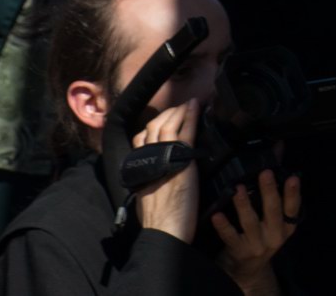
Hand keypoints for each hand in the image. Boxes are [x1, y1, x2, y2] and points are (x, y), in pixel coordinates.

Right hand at [131, 98, 202, 244]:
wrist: (165, 231)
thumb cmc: (159, 220)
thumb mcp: (147, 194)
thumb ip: (151, 177)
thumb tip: (159, 171)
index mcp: (139, 168)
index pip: (140, 139)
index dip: (151, 126)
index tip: (162, 118)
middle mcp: (149, 160)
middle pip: (152, 128)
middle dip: (165, 114)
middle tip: (178, 108)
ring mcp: (165, 159)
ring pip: (167, 126)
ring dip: (178, 111)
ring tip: (188, 104)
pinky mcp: (182, 160)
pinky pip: (185, 133)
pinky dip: (191, 116)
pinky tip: (196, 107)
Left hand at [209, 164, 301, 295]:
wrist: (247, 266)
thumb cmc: (262, 232)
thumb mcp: (274, 213)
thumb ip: (276, 180)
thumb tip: (279, 146)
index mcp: (286, 224)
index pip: (293, 207)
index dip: (294, 193)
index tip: (293, 177)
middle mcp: (274, 235)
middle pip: (272, 211)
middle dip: (269, 191)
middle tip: (264, 173)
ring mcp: (256, 244)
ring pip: (250, 222)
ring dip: (244, 205)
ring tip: (238, 189)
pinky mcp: (238, 251)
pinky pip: (230, 236)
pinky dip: (223, 225)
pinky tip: (216, 215)